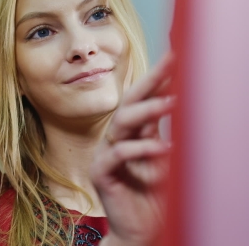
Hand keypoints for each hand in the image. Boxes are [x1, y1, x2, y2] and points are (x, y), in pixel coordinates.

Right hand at [90, 53, 174, 245]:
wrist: (139, 232)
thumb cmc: (155, 198)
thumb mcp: (168, 161)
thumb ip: (168, 134)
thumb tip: (183, 102)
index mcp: (134, 133)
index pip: (144, 99)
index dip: (158, 77)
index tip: (176, 56)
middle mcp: (118, 138)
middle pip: (130, 102)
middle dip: (151, 81)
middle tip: (172, 63)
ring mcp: (107, 154)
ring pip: (122, 122)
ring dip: (148, 110)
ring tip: (173, 102)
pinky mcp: (102, 173)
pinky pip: (118, 154)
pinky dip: (141, 149)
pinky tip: (163, 148)